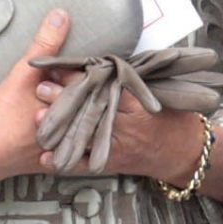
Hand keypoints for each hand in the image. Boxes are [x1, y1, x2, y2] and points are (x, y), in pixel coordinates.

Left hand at [33, 82, 208, 181]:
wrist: (184, 153)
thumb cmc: (174, 118)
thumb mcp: (157, 92)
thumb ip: (132, 78)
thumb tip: (107, 59)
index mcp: (138, 103)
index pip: (104, 87)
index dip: (81, 77)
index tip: (60, 66)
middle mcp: (126, 126)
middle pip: (90, 110)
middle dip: (64, 99)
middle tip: (41, 88)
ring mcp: (118, 146)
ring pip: (84, 137)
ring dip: (60, 127)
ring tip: (38, 117)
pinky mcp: (113, 163)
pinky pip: (85, 164)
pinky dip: (65, 162)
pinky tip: (45, 157)